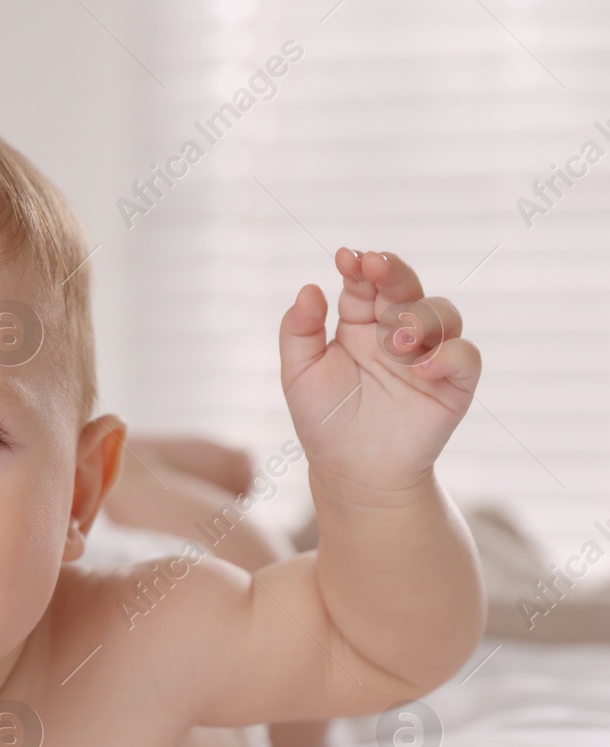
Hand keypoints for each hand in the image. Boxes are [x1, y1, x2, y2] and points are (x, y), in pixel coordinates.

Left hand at [279, 249, 479, 497]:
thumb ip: (299, 332)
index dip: (360, 267)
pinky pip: (464, 356)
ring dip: (420, 318)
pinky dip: (449, 355)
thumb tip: (308, 288)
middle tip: (375, 266)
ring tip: (396, 340)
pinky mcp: (454, 383)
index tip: (346, 257)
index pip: (365, 284)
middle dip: (393, 272)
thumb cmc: (324, 421)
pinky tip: (422, 367)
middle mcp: (397, 333)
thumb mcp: (299, 374)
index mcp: (359, 324)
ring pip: (441, 314)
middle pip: (406, 288)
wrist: (352, 471)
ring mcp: (428, 355)